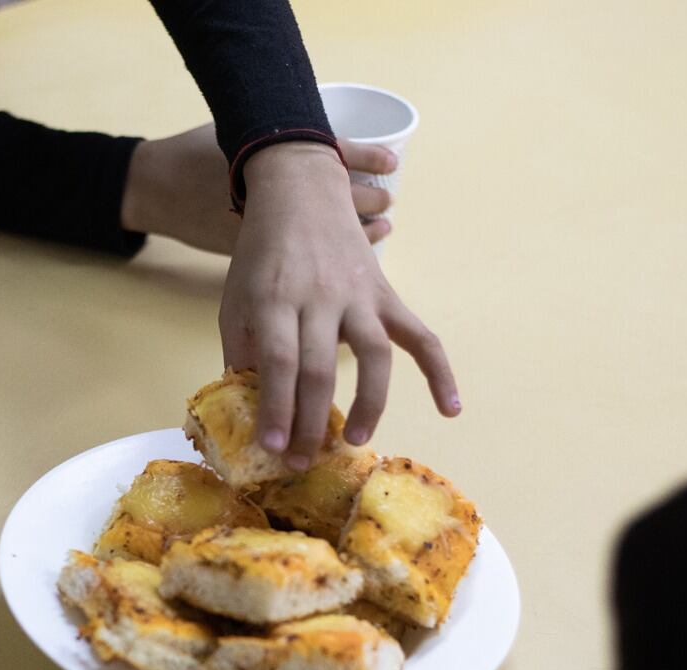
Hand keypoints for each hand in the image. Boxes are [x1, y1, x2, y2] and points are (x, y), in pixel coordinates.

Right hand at [121, 124, 393, 254]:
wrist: (162, 187)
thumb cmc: (198, 155)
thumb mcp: (238, 135)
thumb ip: (277, 141)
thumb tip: (323, 140)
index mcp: (275, 160)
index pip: (335, 155)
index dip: (367, 159)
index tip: (391, 162)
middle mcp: (276, 197)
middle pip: (339, 198)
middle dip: (369, 202)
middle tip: (387, 199)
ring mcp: (267, 231)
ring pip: (327, 234)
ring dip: (360, 234)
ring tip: (382, 227)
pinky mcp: (255, 254)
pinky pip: (304, 261)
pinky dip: (328, 260)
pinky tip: (345, 257)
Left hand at [220, 142, 458, 469]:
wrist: (300, 189)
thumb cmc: (262, 253)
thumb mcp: (237, 298)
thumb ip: (242, 350)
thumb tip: (247, 406)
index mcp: (276, 299)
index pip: (279, 362)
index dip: (277, 408)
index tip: (273, 447)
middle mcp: (320, 298)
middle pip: (320, 369)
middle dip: (311, 422)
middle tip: (302, 462)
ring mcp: (358, 296)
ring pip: (373, 356)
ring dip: (368, 404)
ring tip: (355, 441)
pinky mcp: (385, 295)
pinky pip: (420, 336)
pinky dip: (440, 371)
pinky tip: (449, 408)